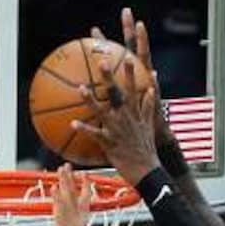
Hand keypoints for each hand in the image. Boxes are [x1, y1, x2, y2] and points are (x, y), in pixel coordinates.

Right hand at [34, 164, 90, 225]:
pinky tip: (83, 176)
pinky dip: (84, 187)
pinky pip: (84, 200)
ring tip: (69, 167)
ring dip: (73, 181)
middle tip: (62, 168)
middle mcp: (75, 224)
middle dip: (66, 183)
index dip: (57, 199)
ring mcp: (79, 220)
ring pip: (77, 197)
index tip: (54, 186)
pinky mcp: (81, 218)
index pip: (61, 211)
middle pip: (70, 199)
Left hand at [74, 62, 160, 185]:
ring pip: (102, 111)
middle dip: (109, 77)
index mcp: (134, 112)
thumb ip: (149, 104)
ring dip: (91, 99)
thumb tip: (153, 87)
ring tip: (81, 88)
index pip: (133, 87)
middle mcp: (126, 117)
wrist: (147, 170)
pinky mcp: (110, 142)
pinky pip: (94, 134)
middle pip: (116, 93)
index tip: (126, 55)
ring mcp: (117, 129)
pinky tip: (72, 123)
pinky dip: (84, 129)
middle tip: (101, 61)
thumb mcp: (150, 124)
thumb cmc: (145, 147)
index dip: (130, 72)